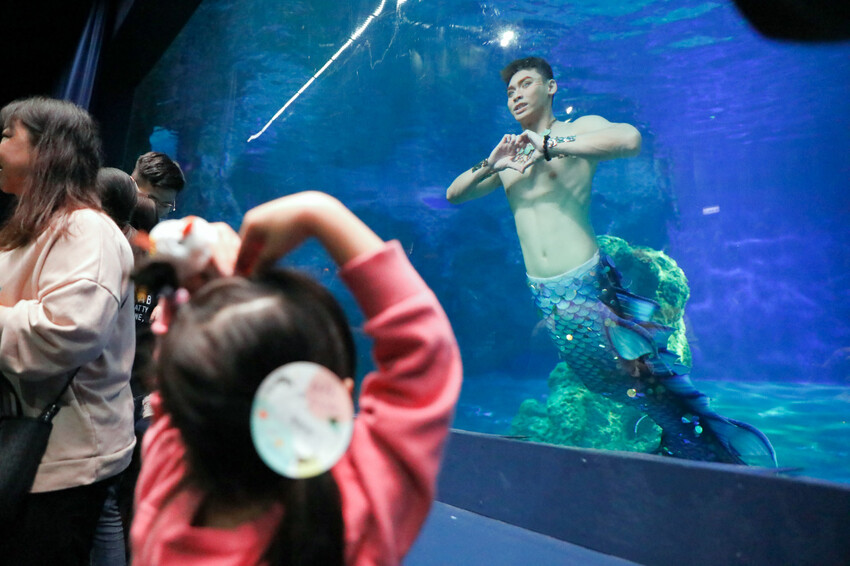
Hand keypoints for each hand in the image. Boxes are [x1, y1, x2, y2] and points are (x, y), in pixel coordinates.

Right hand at [235, 191, 382, 275]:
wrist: (314, 211)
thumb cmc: (290, 232)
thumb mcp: (273, 252)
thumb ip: (261, 265)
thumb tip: (253, 276)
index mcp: (249, 223)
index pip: (241, 249)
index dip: (242, 265)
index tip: (243, 279)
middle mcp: (256, 215)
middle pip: (251, 242)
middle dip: (252, 258)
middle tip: (253, 274)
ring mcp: (269, 211)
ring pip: (262, 236)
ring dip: (262, 251)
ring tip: (266, 265)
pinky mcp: (282, 211)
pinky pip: (273, 230)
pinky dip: (272, 241)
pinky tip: (277, 250)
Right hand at [488, 134, 526, 172]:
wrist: (492, 164)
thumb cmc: (501, 166)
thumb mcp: (509, 165)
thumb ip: (516, 166)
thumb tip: (523, 171)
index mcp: (516, 152)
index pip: (522, 145)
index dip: (523, 144)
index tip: (522, 146)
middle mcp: (512, 147)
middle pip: (519, 139)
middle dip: (519, 139)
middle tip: (517, 142)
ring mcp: (507, 145)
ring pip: (513, 136)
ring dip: (514, 137)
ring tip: (512, 142)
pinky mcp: (502, 143)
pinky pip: (506, 136)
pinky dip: (508, 136)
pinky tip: (507, 141)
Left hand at [511, 130, 545, 172]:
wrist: (545, 148)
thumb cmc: (541, 154)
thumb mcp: (532, 160)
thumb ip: (526, 164)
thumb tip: (522, 171)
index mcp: (531, 144)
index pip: (522, 146)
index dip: (519, 150)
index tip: (517, 153)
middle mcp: (530, 139)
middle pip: (520, 141)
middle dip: (517, 146)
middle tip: (516, 151)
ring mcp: (529, 136)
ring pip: (520, 137)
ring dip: (517, 142)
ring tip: (516, 147)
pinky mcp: (529, 133)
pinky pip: (521, 134)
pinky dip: (519, 138)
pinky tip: (518, 143)